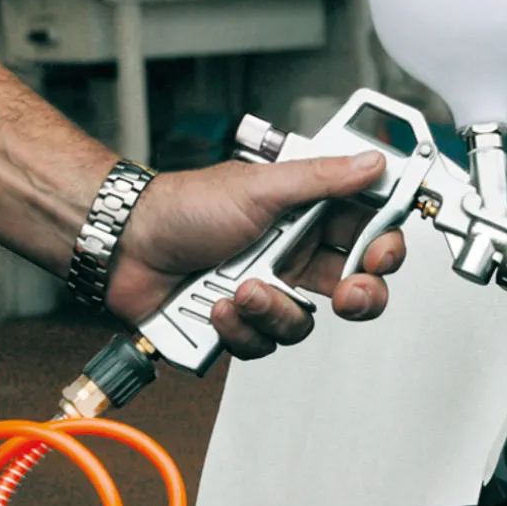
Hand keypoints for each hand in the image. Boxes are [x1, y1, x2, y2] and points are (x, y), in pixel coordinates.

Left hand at [106, 152, 405, 359]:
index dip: (384, 249)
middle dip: (358, 295)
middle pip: (353, 287)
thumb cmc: (181, 208)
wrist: (122, 247)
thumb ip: (322, 178)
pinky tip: (218, 305)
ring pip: (307, 322)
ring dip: (276, 310)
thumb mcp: (260, 187)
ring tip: (244, 290)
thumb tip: (372, 163)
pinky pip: (265, 343)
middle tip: (348, 294)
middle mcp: (292, 255)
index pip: (367, 234)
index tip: (380, 256)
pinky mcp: (242, 323)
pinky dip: (240, 328)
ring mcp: (269, 290)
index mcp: (304, 216)